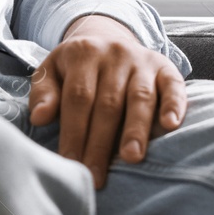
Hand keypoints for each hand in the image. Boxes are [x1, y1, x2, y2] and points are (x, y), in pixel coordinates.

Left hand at [28, 14, 186, 189]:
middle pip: (108, 103)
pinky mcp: (165, 67)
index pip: (78, 98)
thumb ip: (44, 94)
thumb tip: (39, 118)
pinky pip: (173, 85)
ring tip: (130, 157)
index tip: (71, 164)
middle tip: (97, 176)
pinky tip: (170, 125)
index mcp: (83, 53)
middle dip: (101, 142)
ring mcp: (142, 60)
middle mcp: (114, 54)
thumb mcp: (52, 72)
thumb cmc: (75, 68)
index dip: (74, 133)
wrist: (107, 38)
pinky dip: (174, 105)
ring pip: (140, 97)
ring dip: (136, 129)